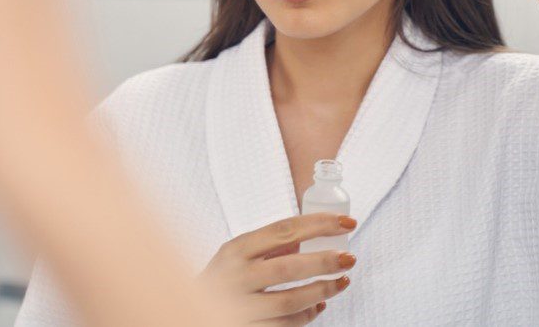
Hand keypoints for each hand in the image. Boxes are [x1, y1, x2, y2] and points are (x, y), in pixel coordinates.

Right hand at [199, 213, 357, 325]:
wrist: (189, 310)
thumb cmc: (222, 279)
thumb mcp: (236, 255)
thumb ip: (269, 247)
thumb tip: (309, 238)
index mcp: (236, 249)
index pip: (283, 230)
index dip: (318, 225)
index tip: (345, 223)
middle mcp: (236, 276)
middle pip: (288, 267)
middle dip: (324, 262)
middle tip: (349, 258)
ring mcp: (239, 306)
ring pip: (289, 301)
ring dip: (321, 291)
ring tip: (342, 282)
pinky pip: (284, 325)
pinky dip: (306, 316)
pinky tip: (318, 306)